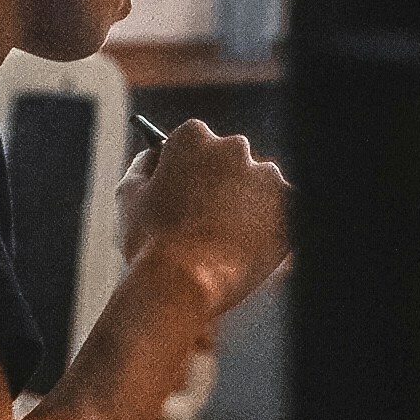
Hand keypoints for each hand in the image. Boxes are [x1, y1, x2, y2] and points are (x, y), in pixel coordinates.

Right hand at [122, 116, 289, 324]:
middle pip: (231, 160)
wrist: (183, 283)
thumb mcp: (129, 196)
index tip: (189, 187)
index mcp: (194, 136)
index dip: (190, 168)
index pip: (196, 140)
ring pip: (260, 186)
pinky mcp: (290, 204)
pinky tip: (251, 247)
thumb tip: (153, 157)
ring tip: (228, 242)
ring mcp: (266, 175)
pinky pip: (286, 211)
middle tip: (209, 218)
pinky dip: (273, 226)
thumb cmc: (149, 241)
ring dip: (250, 205)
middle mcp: (234, 147)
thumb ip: (143, 166)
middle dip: (222, 184)